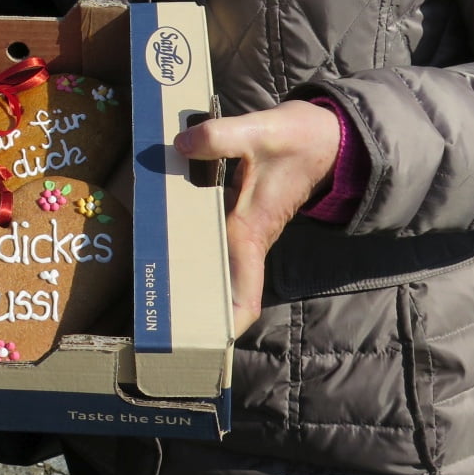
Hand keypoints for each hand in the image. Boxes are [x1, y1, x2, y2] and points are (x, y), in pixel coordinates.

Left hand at [173, 100, 341, 335]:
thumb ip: (219, 138)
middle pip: (219, 287)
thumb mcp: (259, 131)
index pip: (245, 296)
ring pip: (213, 262)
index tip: (204, 343)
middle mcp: (246, 237)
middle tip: (153, 316)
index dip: (227, 324)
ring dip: (188, 272)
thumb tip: (181, 145)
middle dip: (192, 305)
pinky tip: (161, 227)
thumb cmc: (299, 140)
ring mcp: (242, 227)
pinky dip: (190, 237)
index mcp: (251, 230)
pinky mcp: (238, 212)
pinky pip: (212, 234)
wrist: (326, 138)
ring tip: (147, 282)